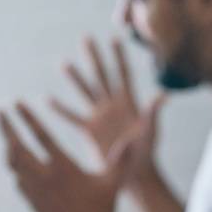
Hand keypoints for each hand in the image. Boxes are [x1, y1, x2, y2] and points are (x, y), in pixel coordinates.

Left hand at [0, 104, 122, 211]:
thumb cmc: (103, 210)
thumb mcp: (113, 183)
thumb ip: (121, 160)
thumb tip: (133, 140)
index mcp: (63, 167)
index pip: (41, 136)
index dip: (28, 118)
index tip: (16, 103)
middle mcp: (44, 177)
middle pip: (17, 147)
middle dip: (6, 128)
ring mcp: (35, 191)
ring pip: (14, 164)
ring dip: (9, 148)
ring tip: (8, 137)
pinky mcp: (33, 203)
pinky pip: (19, 182)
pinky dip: (17, 170)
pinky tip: (18, 167)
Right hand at [48, 36, 167, 192]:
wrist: (135, 174)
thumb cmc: (147, 153)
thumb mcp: (150, 131)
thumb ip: (153, 113)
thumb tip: (164, 95)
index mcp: (129, 103)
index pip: (123, 74)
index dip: (119, 56)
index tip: (114, 37)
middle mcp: (113, 106)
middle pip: (102, 76)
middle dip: (95, 57)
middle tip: (86, 38)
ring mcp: (100, 117)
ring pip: (85, 92)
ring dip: (75, 79)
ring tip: (64, 64)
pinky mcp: (90, 131)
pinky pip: (72, 118)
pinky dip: (61, 110)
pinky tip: (48, 100)